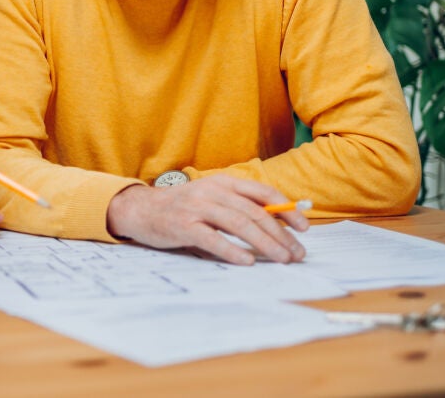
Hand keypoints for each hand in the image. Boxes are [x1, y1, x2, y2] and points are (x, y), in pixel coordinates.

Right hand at [106, 175, 308, 265]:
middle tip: (297, 252)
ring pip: (238, 224)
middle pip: (254, 212)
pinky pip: (212, 239)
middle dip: (280, 234)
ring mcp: (196, 208)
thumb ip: (238, 206)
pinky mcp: (182, 226)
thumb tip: (277, 224)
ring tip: (281, 258)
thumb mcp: (211, 198)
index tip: (304, 228)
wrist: (141, 209)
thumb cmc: (182, 208)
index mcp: (223, 182)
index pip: (263, 193)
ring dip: (264, 243)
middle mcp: (211, 191)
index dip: (286, 210)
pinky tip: (247, 262)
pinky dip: (231, 251)